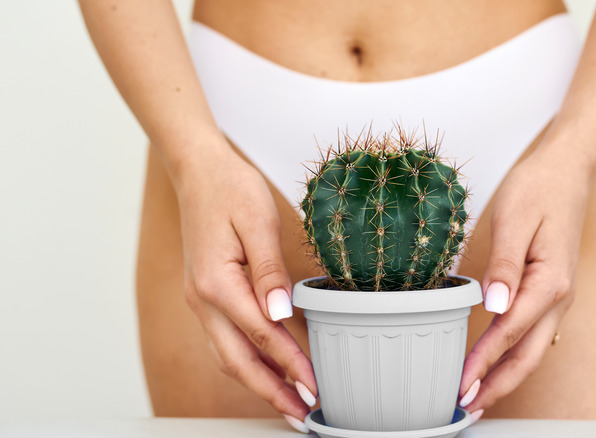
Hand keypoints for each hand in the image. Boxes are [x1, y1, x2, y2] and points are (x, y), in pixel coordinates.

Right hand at [174, 143, 316, 426]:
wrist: (198, 170)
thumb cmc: (230, 188)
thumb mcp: (257, 222)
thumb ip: (270, 272)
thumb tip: (282, 315)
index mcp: (217, 283)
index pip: (261, 335)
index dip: (290, 364)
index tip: (313, 386)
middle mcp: (203, 299)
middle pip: (237, 360)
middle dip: (271, 391)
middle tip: (301, 414)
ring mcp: (201, 300)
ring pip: (228, 355)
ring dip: (259, 382)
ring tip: (289, 401)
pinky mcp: (208, 296)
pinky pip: (227, 339)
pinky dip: (249, 360)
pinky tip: (270, 367)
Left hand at [457, 143, 592, 415]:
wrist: (567, 169)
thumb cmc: (539, 188)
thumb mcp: (514, 220)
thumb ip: (504, 265)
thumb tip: (494, 307)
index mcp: (549, 282)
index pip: (508, 333)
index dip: (482, 363)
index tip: (461, 385)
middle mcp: (559, 298)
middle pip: (527, 356)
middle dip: (497, 385)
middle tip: (466, 406)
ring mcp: (558, 297)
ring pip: (532, 350)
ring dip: (506, 375)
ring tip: (478, 394)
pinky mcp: (550, 292)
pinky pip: (534, 334)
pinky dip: (514, 355)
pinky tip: (498, 364)